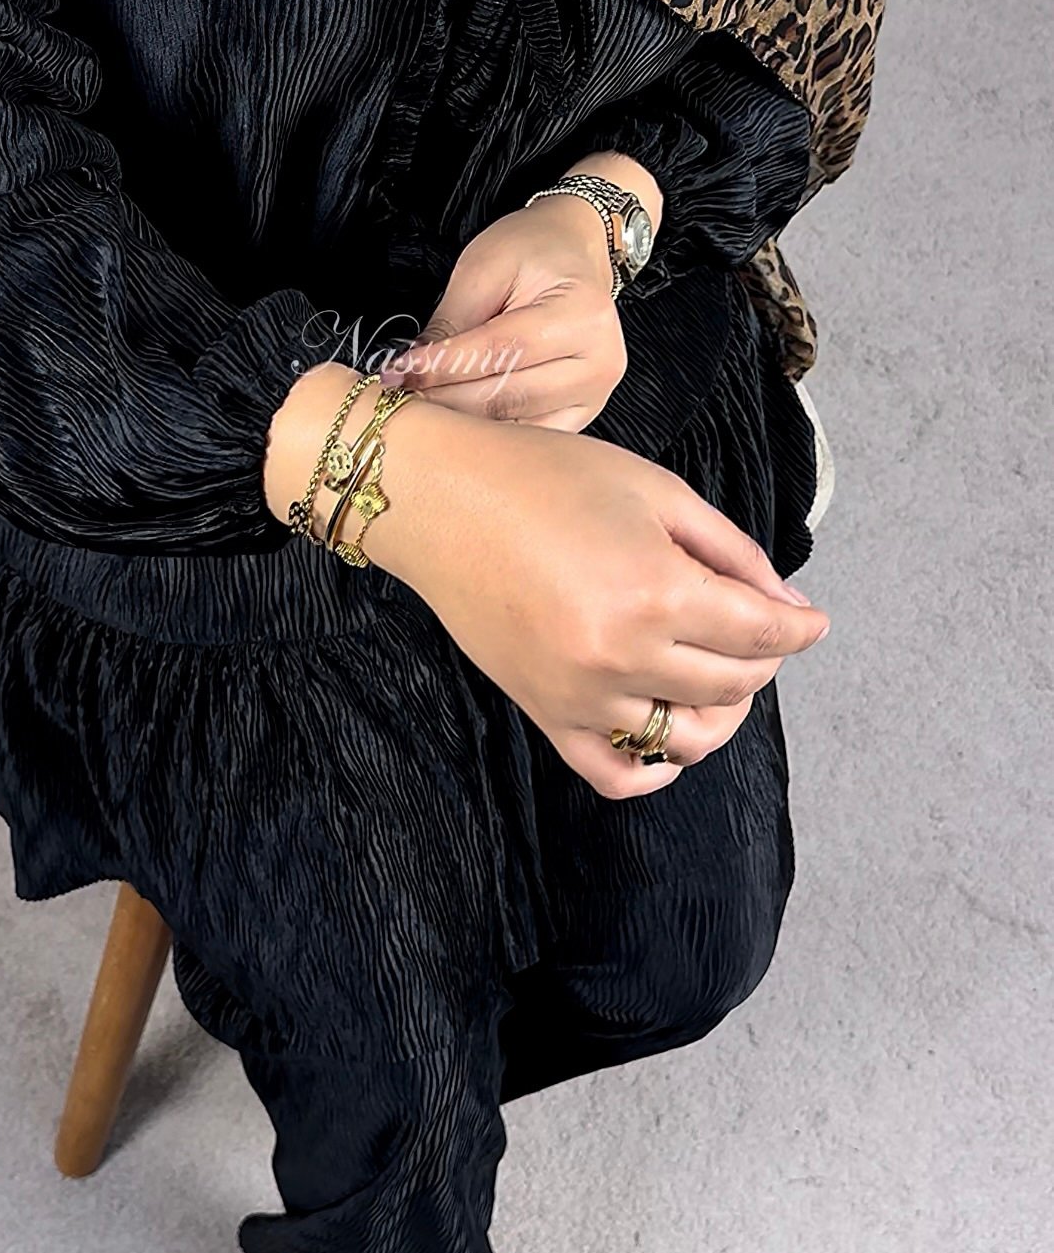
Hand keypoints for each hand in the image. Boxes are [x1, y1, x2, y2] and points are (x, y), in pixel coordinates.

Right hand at [262, 364, 828, 800]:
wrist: (440, 501)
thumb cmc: (544, 478)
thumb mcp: (656, 490)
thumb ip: (729, 550)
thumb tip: (784, 604)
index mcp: (658, 591)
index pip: (761, 633)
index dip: (799, 628)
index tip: (812, 621)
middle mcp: (625, 655)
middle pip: (733, 685)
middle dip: (764, 659)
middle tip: (762, 629)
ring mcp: (582, 695)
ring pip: (688, 736)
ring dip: (722, 711)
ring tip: (720, 675)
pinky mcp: (545, 714)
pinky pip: (616, 774)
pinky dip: (656, 769)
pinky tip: (671, 740)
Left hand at [377, 153, 660, 430]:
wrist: (575, 253)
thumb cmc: (534, 251)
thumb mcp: (485, 266)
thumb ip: (452, 321)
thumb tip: (412, 371)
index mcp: (583, 316)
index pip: (501, 351)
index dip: (443, 366)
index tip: (398, 373)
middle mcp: (600, 364)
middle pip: (507, 396)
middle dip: (444, 398)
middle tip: (398, 396)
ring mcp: (594, 396)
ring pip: (513, 424)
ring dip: (460, 421)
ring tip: (419, 406)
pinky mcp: (580, 414)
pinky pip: (525, 435)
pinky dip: (486, 432)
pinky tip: (454, 420)